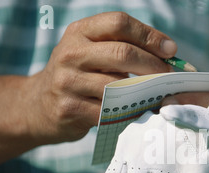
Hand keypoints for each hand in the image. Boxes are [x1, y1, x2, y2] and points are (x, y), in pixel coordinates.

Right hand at [26, 12, 176, 144]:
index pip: (118, 23)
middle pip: (122, 53)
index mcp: (79, 32)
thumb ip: (120, 47)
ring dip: (144, 92)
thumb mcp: (89, 52)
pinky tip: (138, 112)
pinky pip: (110, 111)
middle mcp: (70, 53)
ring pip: (118, 86)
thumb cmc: (77, 76)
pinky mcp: (69, 109)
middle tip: (170, 76)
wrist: (37, 106)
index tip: (171, 49)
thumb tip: (170, 54)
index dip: (149, 35)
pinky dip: (129, 112)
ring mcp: (67, 82)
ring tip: (157, 95)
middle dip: (153, 65)